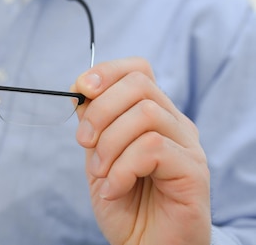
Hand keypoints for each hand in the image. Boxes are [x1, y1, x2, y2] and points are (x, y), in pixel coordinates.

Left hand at [72, 57, 210, 244]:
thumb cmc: (124, 204)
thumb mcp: (97, 157)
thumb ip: (94, 124)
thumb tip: (80, 91)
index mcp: (153, 115)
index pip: (137, 70)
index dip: (106, 71)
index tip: (80, 89)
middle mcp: (174, 124)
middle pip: (139, 85)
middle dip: (100, 110)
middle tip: (83, 142)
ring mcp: (187, 147)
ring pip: (144, 114)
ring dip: (109, 144)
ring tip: (101, 173)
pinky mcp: (193, 172)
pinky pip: (153, 148)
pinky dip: (123, 168)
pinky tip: (115, 189)